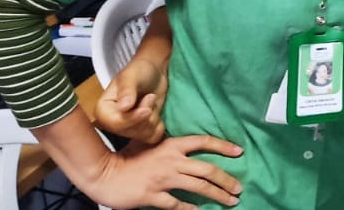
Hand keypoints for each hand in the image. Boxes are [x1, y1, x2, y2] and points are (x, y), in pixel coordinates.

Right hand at [78, 134, 243, 208]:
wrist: (103, 173)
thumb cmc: (127, 158)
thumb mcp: (149, 144)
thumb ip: (169, 146)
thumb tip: (187, 147)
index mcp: (172, 146)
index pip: (203, 142)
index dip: (223, 146)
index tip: (239, 152)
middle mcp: (171, 160)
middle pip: (207, 169)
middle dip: (226, 179)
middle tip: (239, 188)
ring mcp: (162, 179)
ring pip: (198, 186)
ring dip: (217, 194)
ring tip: (231, 201)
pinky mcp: (152, 195)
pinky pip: (176, 204)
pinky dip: (189, 208)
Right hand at [97, 57, 168, 143]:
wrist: (154, 72)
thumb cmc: (140, 70)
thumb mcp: (131, 76)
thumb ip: (127, 90)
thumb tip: (123, 107)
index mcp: (103, 111)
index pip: (116, 124)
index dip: (133, 119)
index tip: (147, 109)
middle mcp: (112, 123)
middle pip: (131, 132)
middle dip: (146, 115)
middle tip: (150, 97)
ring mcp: (127, 129)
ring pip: (143, 135)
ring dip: (154, 118)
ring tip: (151, 102)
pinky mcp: (141, 131)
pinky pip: (152, 137)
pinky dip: (159, 126)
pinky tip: (157, 112)